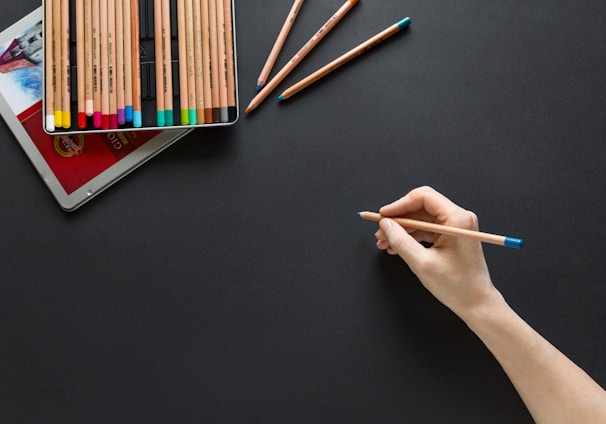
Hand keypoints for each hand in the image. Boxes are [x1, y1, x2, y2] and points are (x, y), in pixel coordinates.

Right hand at [374, 186, 501, 317]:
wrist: (476, 303)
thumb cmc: (457, 286)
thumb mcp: (422, 264)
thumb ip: (401, 241)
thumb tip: (385, 225)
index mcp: (457, 219)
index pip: (423, 197)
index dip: (399, 204)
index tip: (383, 215)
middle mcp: (459, 218)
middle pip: (421, 207)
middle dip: (398, 219)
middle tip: (381, 231)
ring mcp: (456, 227)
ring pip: (421, 219)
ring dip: (402, 229)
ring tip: (385, 242)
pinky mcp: (451, 236)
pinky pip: (426, 229)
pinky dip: (411, 237)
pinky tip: (396, 247)